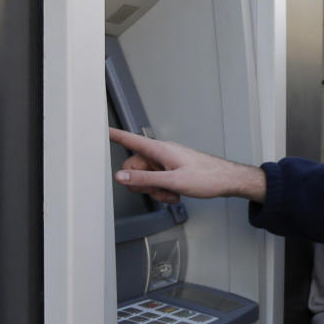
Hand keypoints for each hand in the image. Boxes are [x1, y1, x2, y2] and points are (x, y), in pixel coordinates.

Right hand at [109, 128, 265, 203]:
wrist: (228, 180)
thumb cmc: (208, 177)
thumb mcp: (173, 182)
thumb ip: (145, 179)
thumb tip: (121, 177)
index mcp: (159, 149)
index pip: (130, 140)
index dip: (113, 135)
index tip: (96, 129)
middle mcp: (161, 154)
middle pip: (134, 168)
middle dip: (143, 184)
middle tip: (160, 190)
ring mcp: (166, 163)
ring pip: (146, 178)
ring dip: (156, 190)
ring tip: (173, 192)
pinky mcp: (172, 171)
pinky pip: (157, 182)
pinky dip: (164, 191)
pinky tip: (177, 194)